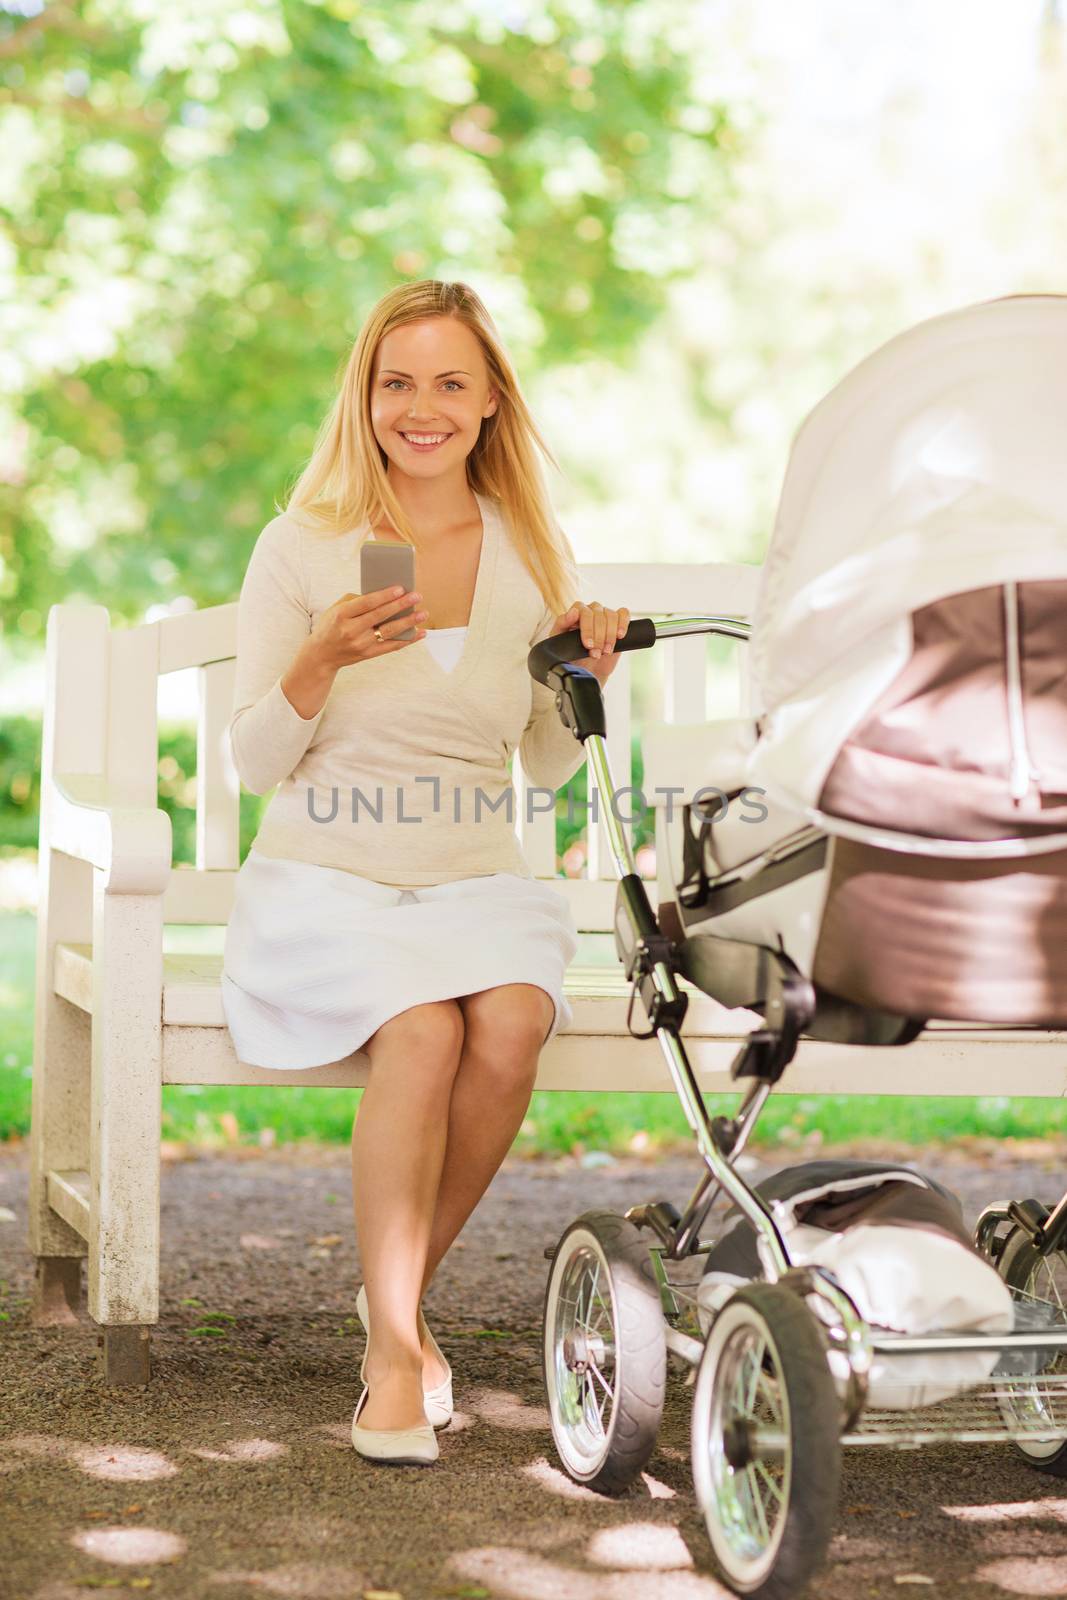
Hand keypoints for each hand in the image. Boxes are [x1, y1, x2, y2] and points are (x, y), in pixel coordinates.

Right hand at [310, 585, 429, 669]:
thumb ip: (357, 600)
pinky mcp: (369, 654)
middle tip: (417, 596)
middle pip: (380, 616)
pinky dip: (408, 640)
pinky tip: (420, 632)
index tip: (400, 588)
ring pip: (389, 632)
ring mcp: (361, 644)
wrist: (321, 654)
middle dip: (400, 605)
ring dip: (408, 622)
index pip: (367, 603)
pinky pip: (392, 647)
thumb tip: (385, 595)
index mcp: (342, 615)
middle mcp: (351, 630)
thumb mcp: (336, 609)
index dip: (385, 596)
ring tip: (423, 613)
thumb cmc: (331, 625)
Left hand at [548, 600, 629, 684]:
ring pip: (611, 615)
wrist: (587, 669)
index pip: (581, 610)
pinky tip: (620, 636)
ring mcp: (605, 615)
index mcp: (575, 613)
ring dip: (610, 635)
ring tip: (606, 651)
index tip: (588, 645)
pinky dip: (623, 624)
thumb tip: (573, 612)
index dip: (587, 628)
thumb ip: (562, 624)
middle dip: (598, 637)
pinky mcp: (618, 622)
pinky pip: (623, 614)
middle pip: (598, 614)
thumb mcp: (559, 642)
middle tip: (595, 653)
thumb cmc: (571, 655)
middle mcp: (591, 611)